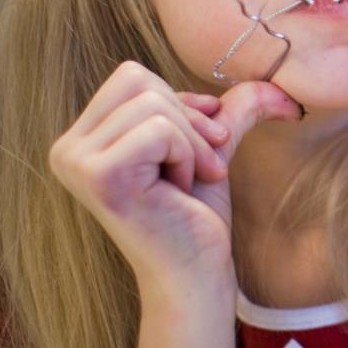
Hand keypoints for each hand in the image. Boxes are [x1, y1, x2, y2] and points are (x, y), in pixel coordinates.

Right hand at [48, 62, 300, 295]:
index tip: (201, 143)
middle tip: (198, 167)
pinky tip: (178, 190)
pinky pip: (160, 129)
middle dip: (187, 121)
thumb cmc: (196, 214)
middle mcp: (66, 148)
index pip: (132, 76)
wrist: (195, 271)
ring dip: (190, 143)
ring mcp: (76, 162)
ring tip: (187, 181)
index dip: (180, 103)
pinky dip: (186, 155)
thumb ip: (231, 109)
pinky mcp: (99, 174)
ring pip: (153, 104)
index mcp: (82, 138)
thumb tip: (281, 85)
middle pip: (139, 81)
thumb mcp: (209, 146)